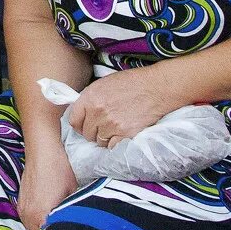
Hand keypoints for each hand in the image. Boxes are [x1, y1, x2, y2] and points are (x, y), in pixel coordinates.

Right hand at [17, 149, 78, 229]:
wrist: (42, 150)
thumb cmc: (59, 171)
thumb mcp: (72, 195)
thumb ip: (70, 215)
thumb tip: (75, 227)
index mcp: (40, 218)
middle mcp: (27, 216)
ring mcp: (22, 208)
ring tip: (56, 228)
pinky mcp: (21, 201)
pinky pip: (28, 219)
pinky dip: (37, 221)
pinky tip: (48, 215)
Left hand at [68, 65, 188, 147]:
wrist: (157, 87)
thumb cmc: (132, 82)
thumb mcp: (104, 83)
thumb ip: (90, 98)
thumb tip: (82, 112)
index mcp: (90, 97)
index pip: (74, 120)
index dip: (80, 124)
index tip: (86, 125)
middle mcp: (97, 112)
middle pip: (86, 133)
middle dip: (94, 131)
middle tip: (105, 126)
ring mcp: (111, 124)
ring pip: (99, 141)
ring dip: (106, 138)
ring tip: (116, 128)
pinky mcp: (125, 134)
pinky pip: (112, 147)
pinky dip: (116, 143)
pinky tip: (123, 134)